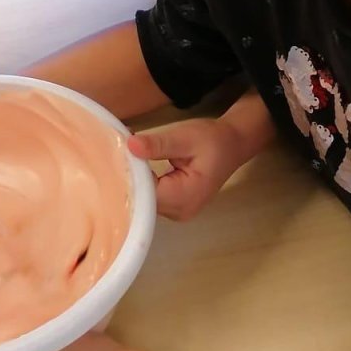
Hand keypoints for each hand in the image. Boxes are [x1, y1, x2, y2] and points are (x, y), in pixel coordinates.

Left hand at [127, 117, 246, 220]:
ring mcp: (177, 212)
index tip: (119, 155)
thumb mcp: (184, 137)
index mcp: (183, 197)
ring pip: (144, 200)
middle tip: (118, 152)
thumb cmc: (212, 140)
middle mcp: (179, 212)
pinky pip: (152, 198)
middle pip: (142, 200)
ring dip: (136, 180)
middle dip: (130, 177)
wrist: (232, 144)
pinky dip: (144, 183)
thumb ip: (158, 144)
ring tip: (126, 158)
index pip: (144, 193)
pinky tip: (136, 167)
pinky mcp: (175, 207)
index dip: (129, 175)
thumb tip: (131, 145)